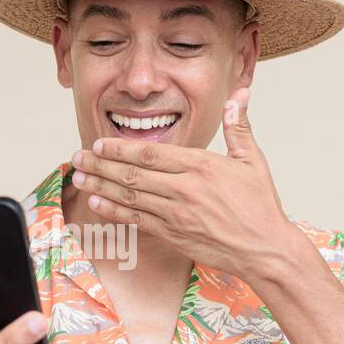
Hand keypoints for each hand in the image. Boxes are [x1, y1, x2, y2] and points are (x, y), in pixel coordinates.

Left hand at [69, 87, 293, 279]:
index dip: (120, 148)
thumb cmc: (260, 205)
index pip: (151, 153)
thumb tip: (241, 94)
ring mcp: (176, 214)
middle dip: (100, 164)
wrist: (265, 249)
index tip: (100, 143)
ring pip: (129, 197)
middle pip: (132, 174)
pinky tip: (97, 203)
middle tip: (78, 157)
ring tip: (78, 177)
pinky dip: (114, 211)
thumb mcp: (252, 160)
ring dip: (100, 186)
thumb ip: (239, 126)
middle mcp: (184, 189)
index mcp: (200, 166)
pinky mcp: (174, 235)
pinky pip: (137, 221)